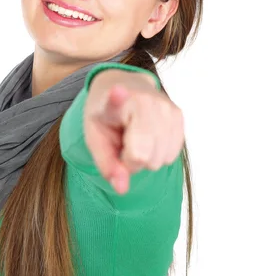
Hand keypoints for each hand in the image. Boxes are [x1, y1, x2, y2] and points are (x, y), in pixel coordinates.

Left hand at [84, 70, 184, 194]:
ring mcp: (166, 107)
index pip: (117, 104)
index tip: (117, 91)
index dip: (117, 98)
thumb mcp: (95, 138)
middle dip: (131, 160)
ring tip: (136, 137)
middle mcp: (146, 100)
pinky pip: (171, 155)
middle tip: (123, 142)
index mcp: (116, 102)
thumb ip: (106, 164)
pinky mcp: (179, 115)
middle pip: (144, 156)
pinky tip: (149, 136)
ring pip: (160, 159)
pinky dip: (159, 153)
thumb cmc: (107, 116)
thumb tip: (122, 188)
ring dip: (146, 157)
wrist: (126, 86)